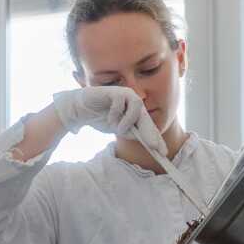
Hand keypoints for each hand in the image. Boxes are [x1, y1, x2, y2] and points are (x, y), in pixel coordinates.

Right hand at [52, 86, 166, 154]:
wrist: (80, 110)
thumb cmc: (100, 118)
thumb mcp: (118, 129)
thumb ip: (131, 132)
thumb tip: (146, 141)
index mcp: (135, 112)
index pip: (148, 126)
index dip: (156, 138)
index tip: (163, 152)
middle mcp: (133, 102)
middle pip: (146, 118)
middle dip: (150, 133)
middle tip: (154, 146)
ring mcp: (125, 95)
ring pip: (137, 106)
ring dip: (129, 121)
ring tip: (119, 129)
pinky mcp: (115, 91)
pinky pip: (121, 102)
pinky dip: (116, 113)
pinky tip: (109, 118)